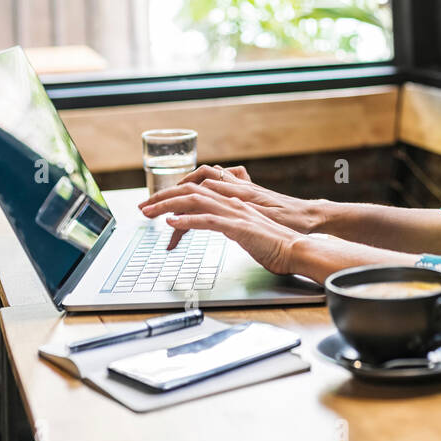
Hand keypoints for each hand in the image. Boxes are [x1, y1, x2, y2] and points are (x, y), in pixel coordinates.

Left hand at [139, 180, 310, 277]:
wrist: (297, 249)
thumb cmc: (276, 244)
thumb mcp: (247, 230)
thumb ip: (231, 223)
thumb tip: (215, 224)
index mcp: (233, 202)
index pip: (197, 192)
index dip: (174, 196)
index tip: (157, 206)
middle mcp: (232, 202)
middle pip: (190, 191)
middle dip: (163, 197)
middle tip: (143, 208)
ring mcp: (235, 213)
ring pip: (195, 201)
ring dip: (167, 206)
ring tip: (149, 213)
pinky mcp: (239, 227)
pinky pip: (208, 220)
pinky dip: (187, 220)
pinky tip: (172, 224)